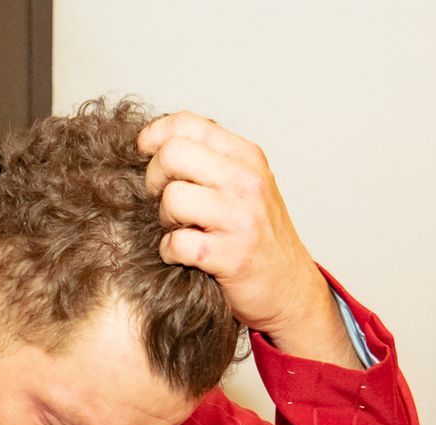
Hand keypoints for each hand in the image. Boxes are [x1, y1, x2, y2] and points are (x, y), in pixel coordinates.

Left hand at [138, 112, 354, 363]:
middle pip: (173, 154)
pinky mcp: (230, 255)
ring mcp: (240, 218)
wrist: (290, 288)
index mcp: (247, 157)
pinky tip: (184, 255)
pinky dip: (170, 252)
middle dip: (154, 178)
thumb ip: (212, 162)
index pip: (188, 124)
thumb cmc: (260, 237)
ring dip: (165, 219)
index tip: (144, 152)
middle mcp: (246, 181)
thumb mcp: (246, 186)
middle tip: (161, 200)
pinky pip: (176, 243)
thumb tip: (156, 144)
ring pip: (172, 198)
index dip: (155, 135)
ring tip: (179, 229)